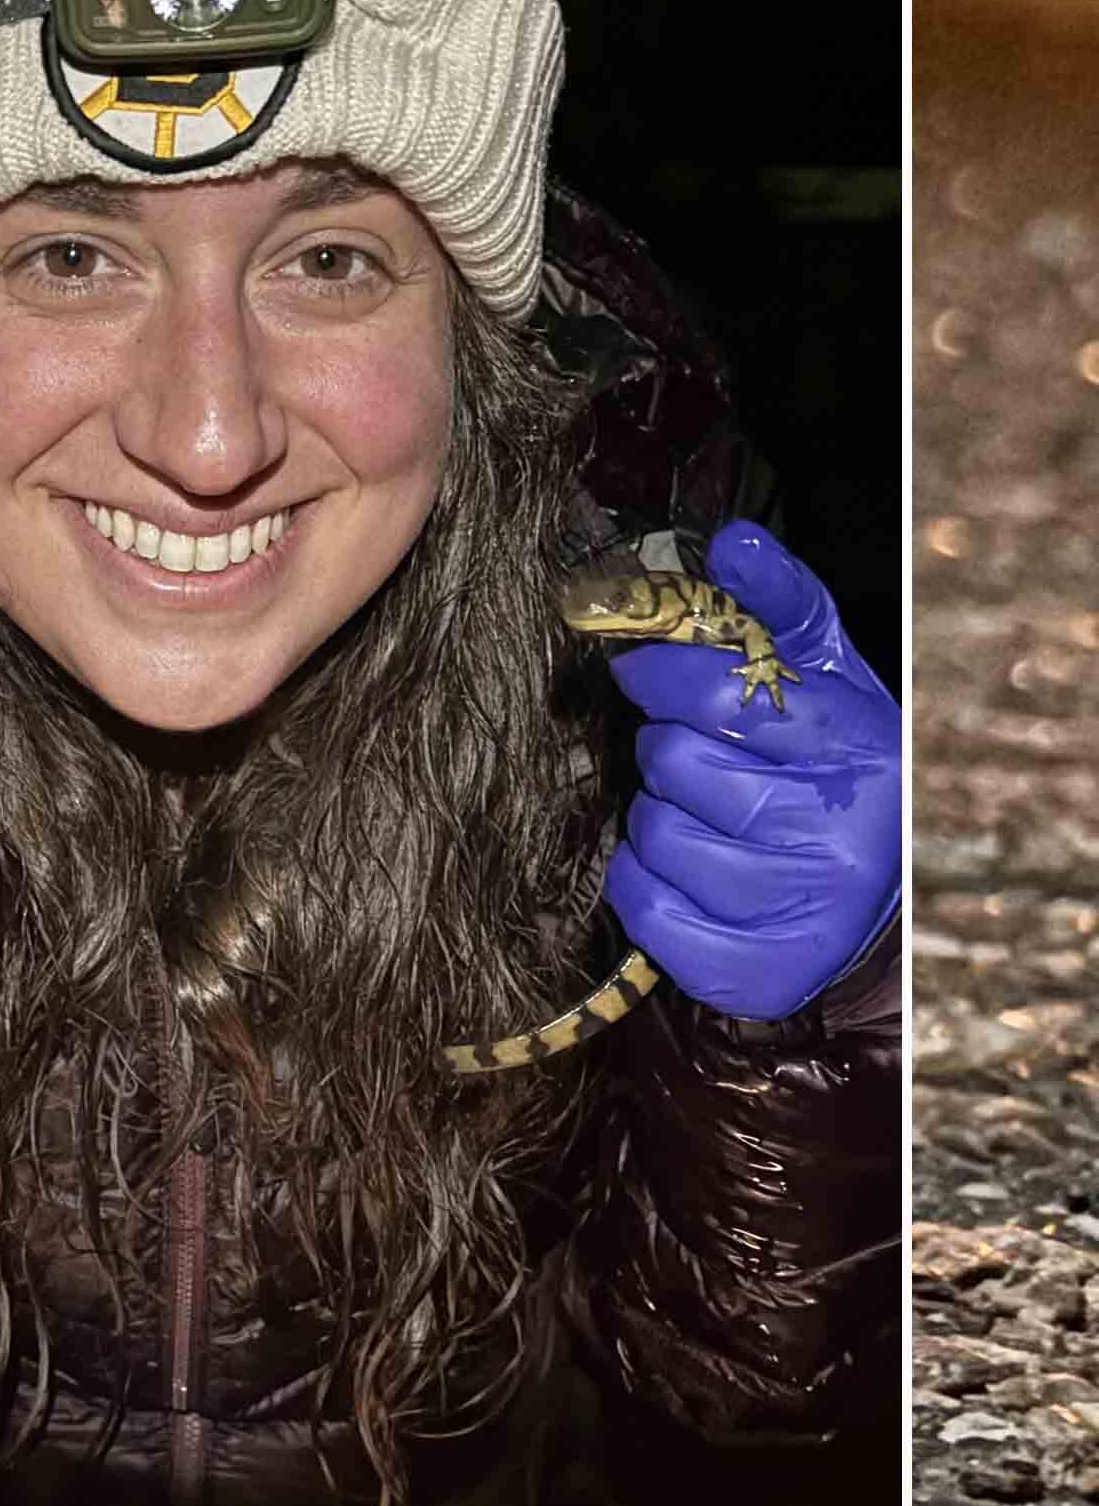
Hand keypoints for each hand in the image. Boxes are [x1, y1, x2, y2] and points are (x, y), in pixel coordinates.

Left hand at [603, 520, 899, 1023]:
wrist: (864, 898)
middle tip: (691, 757)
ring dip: (654, 818)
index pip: (728, 696)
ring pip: (655, 834)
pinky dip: (642, 882)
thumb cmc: (825, 767)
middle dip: (663, 751)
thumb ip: (778, 604)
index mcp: (861, 749)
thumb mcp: (823, 678)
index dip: (663, 678)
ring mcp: (798, 906)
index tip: (641, 672)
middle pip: (677, 765)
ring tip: (700, 816)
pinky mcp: (753, 969)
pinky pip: (643, 906)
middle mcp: (840, 832)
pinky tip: (683, 872)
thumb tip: (733, 537)